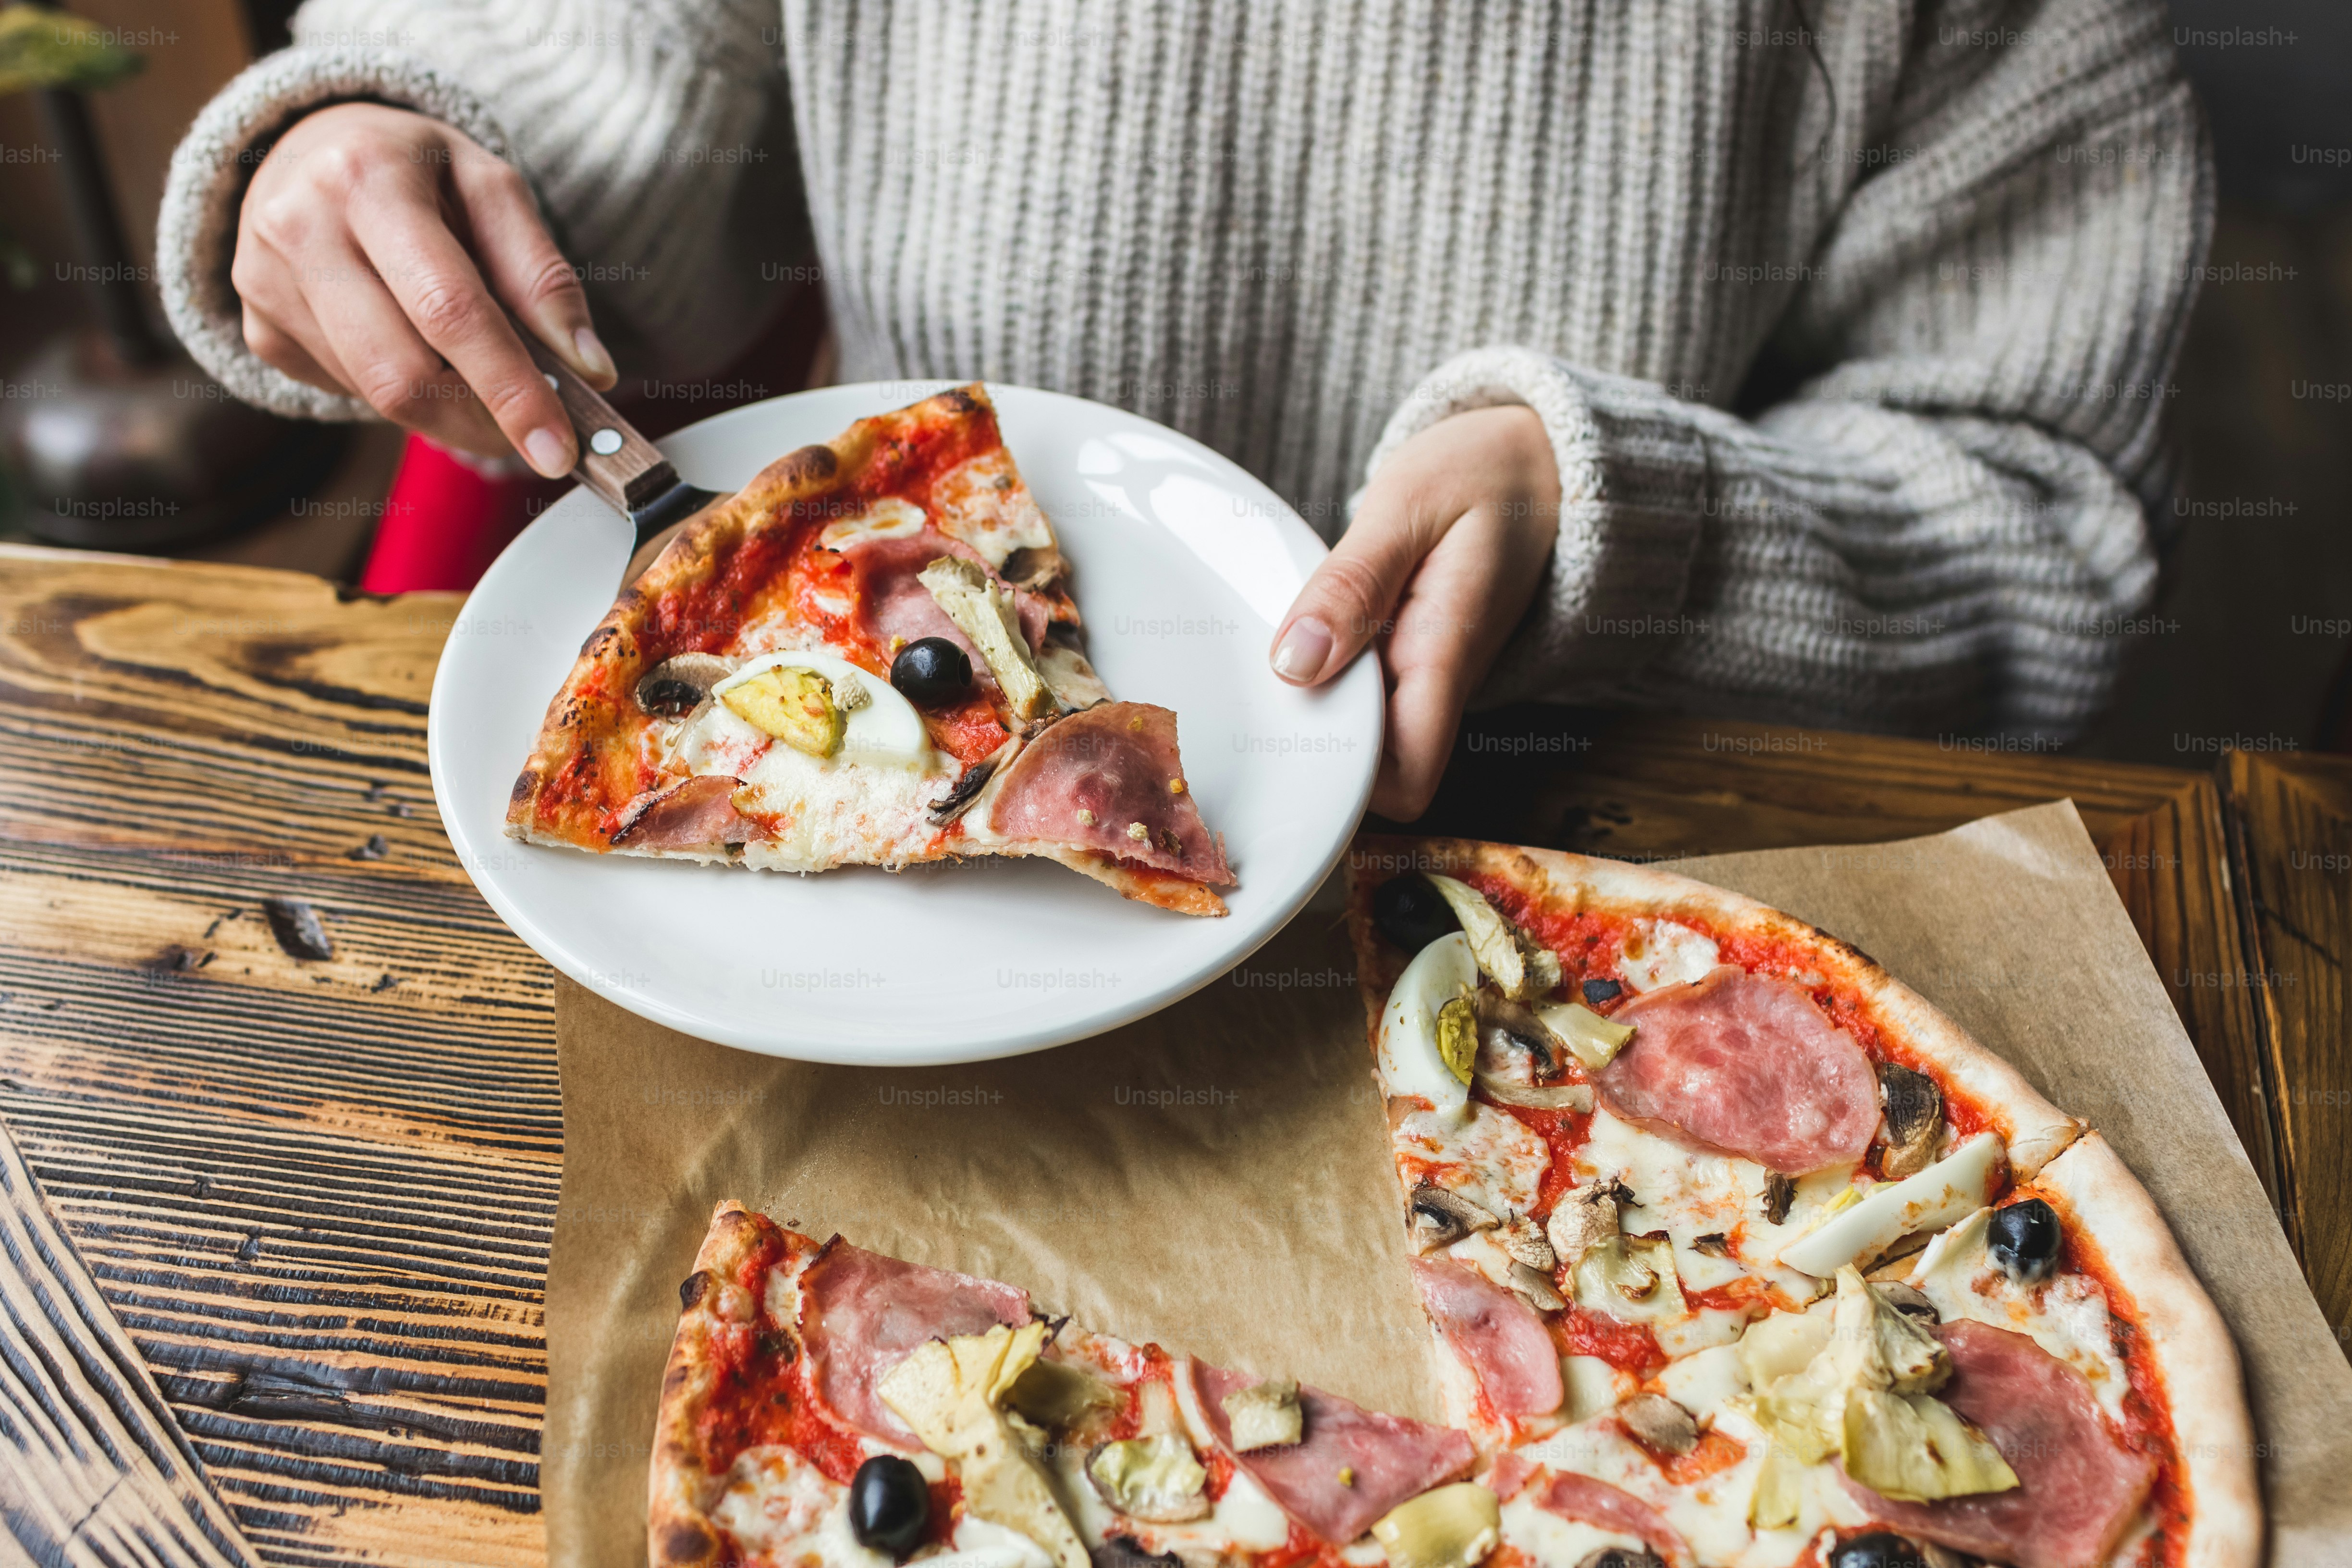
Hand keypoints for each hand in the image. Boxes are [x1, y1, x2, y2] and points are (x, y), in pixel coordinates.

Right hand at [232, 102, 617, 474]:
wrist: (313, 145)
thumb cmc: (417, 169)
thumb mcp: (491, 188)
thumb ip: (543, 277)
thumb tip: (590, 371)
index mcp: (367, 179)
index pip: (449, 310)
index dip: (510, 390)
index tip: (559, 449)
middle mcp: (298, 228)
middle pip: (402, 374)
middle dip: (481, 422)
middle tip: (533, 437)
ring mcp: (266, 284)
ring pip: (375, 395)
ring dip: (447, 410)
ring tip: (476, 372)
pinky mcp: (260, 329)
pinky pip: (346, 394)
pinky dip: (401, 393)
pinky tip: (412, 346)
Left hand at [1267, 405, 1560, 819]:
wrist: (1539, 458)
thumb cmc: (1483, 471)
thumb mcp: (1410, 504)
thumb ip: (1352, 584)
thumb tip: (1294, 666)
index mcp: (1447, 656)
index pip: (1405, 782)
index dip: (1348, 784)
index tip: (1288, 736)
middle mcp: (1439, 682)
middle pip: (1374, 773)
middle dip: (1312, 748)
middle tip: (1252, 690)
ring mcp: (1425, 673)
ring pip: (1362, 733)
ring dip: (1312, 707)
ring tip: (1268, 652)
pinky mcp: (1410, 654)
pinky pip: (1359, 688)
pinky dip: (1322, 671)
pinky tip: (1297, 631)